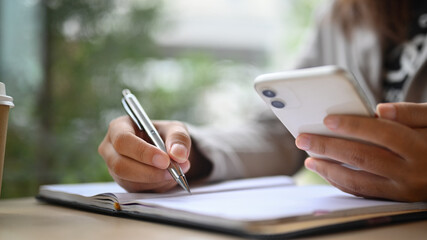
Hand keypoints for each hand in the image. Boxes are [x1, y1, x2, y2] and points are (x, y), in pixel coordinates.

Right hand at [98, 116, 190, 192]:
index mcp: (119, 127)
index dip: (143, 152)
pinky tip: (167, 177)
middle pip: (120, 164)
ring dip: (155, 179)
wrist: (167, 151)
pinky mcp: (123, 182)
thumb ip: (178, 139)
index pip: (123, 140)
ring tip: (175, 172)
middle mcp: (110, 148)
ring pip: (129, 180)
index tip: (165, 160)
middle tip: (173, 171)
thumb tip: (178, 154)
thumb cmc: (167, 135)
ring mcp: (114, 167)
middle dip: (149, 171)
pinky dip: (156, 186)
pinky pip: (137, 189)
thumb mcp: (176, 130)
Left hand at [295, 102, 426, 201]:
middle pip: (363, 157)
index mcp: (421, 148)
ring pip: (359, 180)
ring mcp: (402, 189)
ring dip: (329, 169)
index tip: (327, 120)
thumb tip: (381, 111)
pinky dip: (341, 182)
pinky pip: (363, 192)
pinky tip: (327, 172)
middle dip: (328, 147)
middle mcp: (411, 172)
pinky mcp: (395, 198)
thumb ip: (412, 113)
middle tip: (303, 139)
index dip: (354, 126)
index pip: (382, 134)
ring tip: (309, 159)